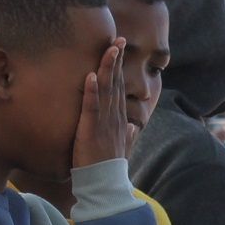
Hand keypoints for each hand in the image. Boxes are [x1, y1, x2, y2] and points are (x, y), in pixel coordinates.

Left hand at [72, 39, 130, 169]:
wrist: (105, 186)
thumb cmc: (108, 168)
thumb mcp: (119, 148)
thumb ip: (126, 135)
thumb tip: (133, 127)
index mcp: (118, 119)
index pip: (119, 87)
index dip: (119, 67)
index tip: (119, 48)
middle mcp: (114, 117)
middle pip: (116, 82)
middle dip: (117, 60)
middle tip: (118, 38)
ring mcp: (104, 123)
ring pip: (107, 90)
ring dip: (108, 68)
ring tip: (109, 49)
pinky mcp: (91, 131)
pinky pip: (92, 108)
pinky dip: (91, 91)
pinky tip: (91, 75)